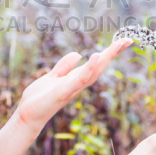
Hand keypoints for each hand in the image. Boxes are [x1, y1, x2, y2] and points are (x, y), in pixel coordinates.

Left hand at [15, 38, 133, 132]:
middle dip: (113, 53)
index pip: (96, 64)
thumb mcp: (52, 76)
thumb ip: (64, 66)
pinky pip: (79, 79)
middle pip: (99, 66)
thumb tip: (78, 54)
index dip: (109, 53)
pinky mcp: (63, 92)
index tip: (122, 41)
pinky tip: (96, 56)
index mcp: (76, 78)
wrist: (27, 115)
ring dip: (106, 58)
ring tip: (117, 44)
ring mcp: (72, 88)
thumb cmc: (39, 98)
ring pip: (93, 72)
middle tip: (127, 40)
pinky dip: (89, 68)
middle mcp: (78, 83)